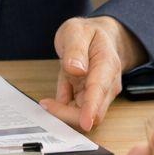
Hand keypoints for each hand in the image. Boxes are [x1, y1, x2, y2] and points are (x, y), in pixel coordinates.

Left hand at [39, 16, 145, 131]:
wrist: (99, 37)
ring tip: (48, 101)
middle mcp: (108, 84)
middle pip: (93, 113)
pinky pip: (75, 113)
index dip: (92, 109)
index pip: (100, 91)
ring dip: (63, 113)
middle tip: (45, 104)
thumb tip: (76, 68)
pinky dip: (63, 108)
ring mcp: (100, 95)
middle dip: (68, 114)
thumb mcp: (76, 31)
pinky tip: (58, 94)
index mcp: (107, 65)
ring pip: (83, 117)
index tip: (84, 123)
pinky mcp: (91, 100)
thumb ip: (75, 48)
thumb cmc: (88, 34)